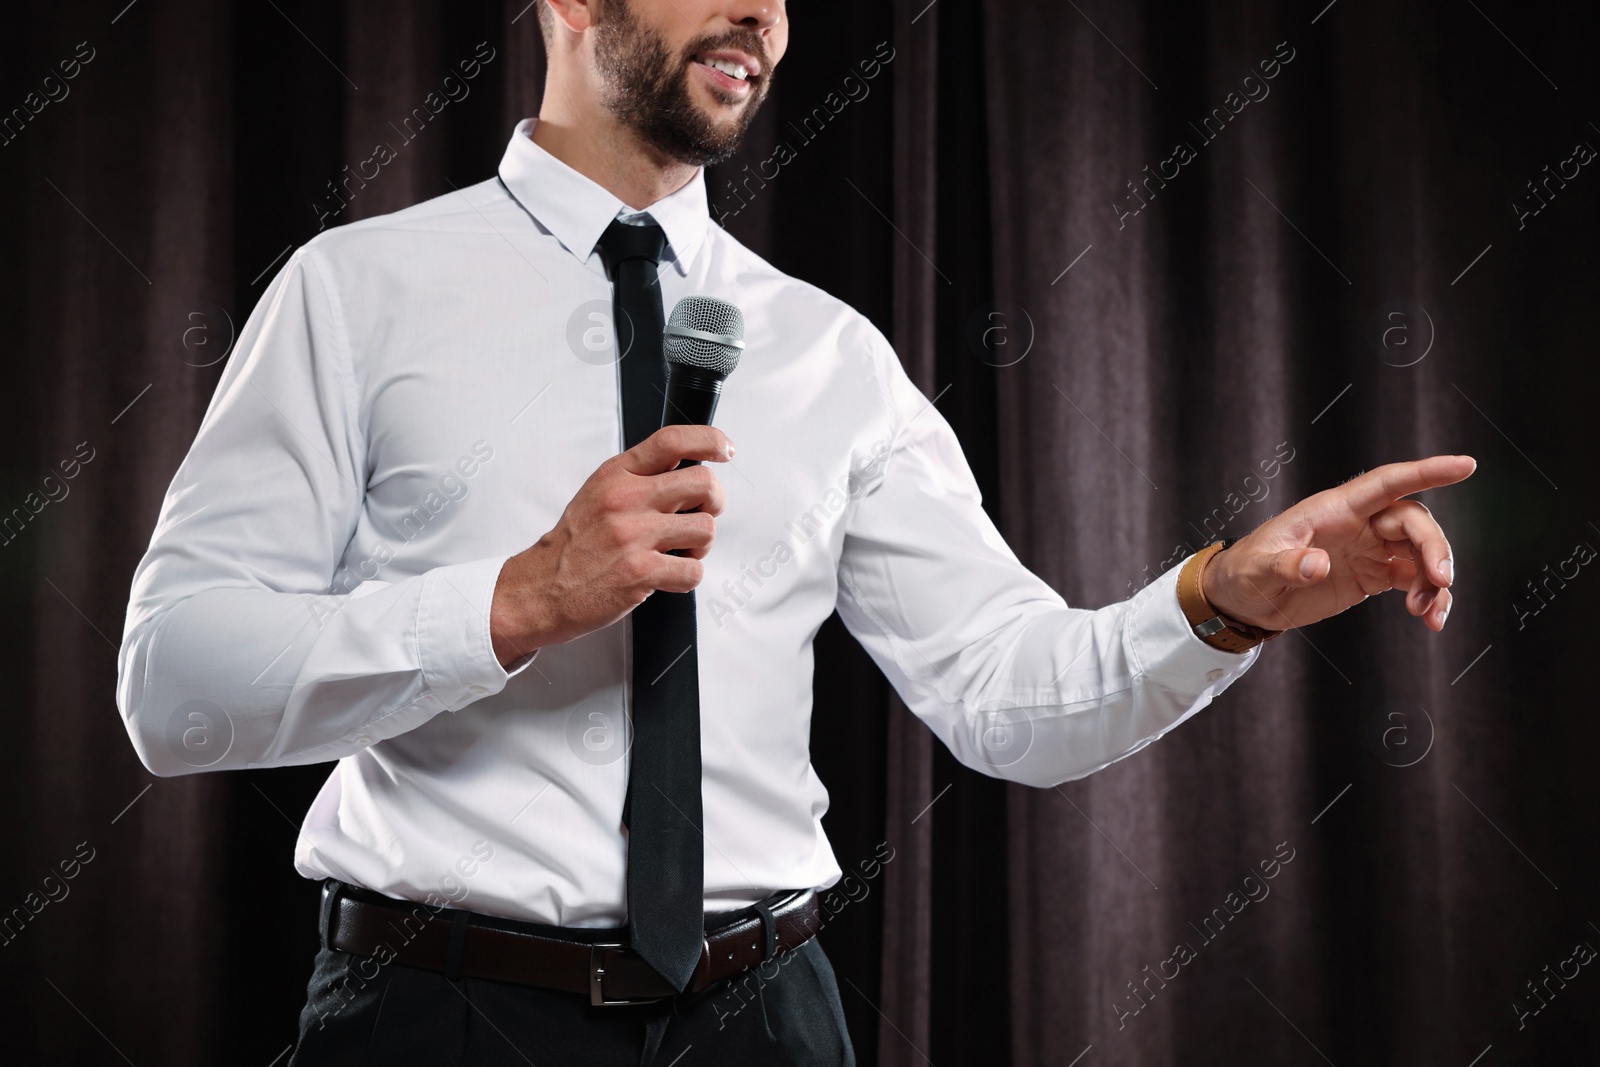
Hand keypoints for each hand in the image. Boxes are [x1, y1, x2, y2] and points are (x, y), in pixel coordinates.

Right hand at [489, 425, 733, 665]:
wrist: (541, 588)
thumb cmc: (575, 545)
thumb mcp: (599, 493)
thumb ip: (639, 477)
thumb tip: (686, 471)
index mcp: (617, 474)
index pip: (672, 440)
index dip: (709, 440)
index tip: (725, 450)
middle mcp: (626, 499)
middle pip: (704, 482)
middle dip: (714, 502)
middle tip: (699, 516)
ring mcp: (633, 535)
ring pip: (706, 528)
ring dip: (700, 545)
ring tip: (678, 552)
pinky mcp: (639, 571)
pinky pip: (694, 570)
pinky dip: (687, 577)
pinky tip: (667, 575)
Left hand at [1202, 455, 1475, 633]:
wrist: (1244, 600)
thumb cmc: (1245, 571)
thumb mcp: (1258, 568)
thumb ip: (1286, 565)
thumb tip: (1316, 565)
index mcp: (1334, 509)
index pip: (1387, 483)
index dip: (1426, 472)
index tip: (1465, 466)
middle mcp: (1358, 524)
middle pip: (1413, 522)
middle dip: (1433, 547)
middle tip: (1439, 582)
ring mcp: (1369, 549)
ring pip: (1420, 552)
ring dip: (1434, 580)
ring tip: (1427, 613)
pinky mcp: (1373, 576)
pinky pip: (1413, 580)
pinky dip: (1428, 597)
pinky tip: (1430, 619)